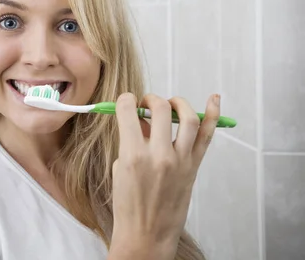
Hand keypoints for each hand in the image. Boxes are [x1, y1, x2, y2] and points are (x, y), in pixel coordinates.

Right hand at [109, 92, 219, 259]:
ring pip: (187, 118)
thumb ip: (130, 142)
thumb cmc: (129, 205)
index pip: (128, 111)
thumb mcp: (119, 169)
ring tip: (170, 104)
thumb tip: (141, 121)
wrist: (146, 234)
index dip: (125, 101)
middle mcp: (159, 155)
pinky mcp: (194, 167)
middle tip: (146, 104)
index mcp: (132, 155)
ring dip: (178, 103)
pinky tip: (214, 100)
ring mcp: (180, 161)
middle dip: (151, 100)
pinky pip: (207, 136)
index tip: (126, 102)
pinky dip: (213, 115)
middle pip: (160, 109)